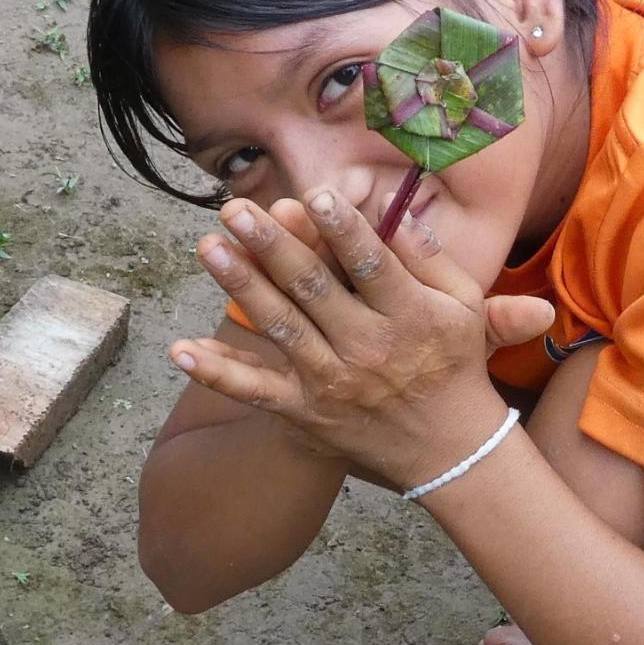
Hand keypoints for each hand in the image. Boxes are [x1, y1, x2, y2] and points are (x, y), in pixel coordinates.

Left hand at [171, 190, 548, 488]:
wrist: (448, 449)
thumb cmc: (454, 363)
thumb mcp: (462, 305)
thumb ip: (428, 257)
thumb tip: (393, 207)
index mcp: (410, 315)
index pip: (371, 264)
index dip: (342, 228)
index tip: (314, 195)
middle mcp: (369, 348)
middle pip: (313, 289)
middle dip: (273, 246)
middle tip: (237, 209)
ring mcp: (333, 382)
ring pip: (280, 326)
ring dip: (241, 285)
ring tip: (209, 247)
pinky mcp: (306, 411)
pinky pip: (255, 390)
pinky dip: (217, 372)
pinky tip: (181, 348)